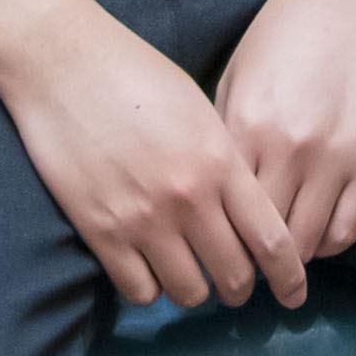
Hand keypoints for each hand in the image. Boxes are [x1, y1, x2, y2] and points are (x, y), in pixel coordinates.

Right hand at [0, 13, 307, 309]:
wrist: (61, 61)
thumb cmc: (133, 72)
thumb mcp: (199, 109)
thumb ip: (225, 161)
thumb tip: (245, 210)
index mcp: (220, 161)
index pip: (272, 241)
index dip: (289, 278)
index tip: (293, 295)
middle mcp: (189, 197)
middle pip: (234, 276)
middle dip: (239, 288)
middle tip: (232, 282)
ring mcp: (143, 218)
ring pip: (188, 293)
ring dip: (194, 289)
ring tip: (186, 271)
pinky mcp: (100, 231)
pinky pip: (139, 291)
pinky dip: (149, 288)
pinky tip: (147, 266)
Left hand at [216, 0, 355, 271]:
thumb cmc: (284, 30)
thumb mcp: (236, 76)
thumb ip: (223, 134)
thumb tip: (209, 190)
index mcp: (246, 127)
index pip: (223, 212)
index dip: (215, 242)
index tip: (209, 256)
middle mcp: (289, 149)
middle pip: (263, 239)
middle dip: (249, 264)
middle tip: (241, 275)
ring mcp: (336, 157)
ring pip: (307, 243)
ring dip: (290, 262)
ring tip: (277, 265)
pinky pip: (348, 227)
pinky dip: (328, 245)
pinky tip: (314, 240)